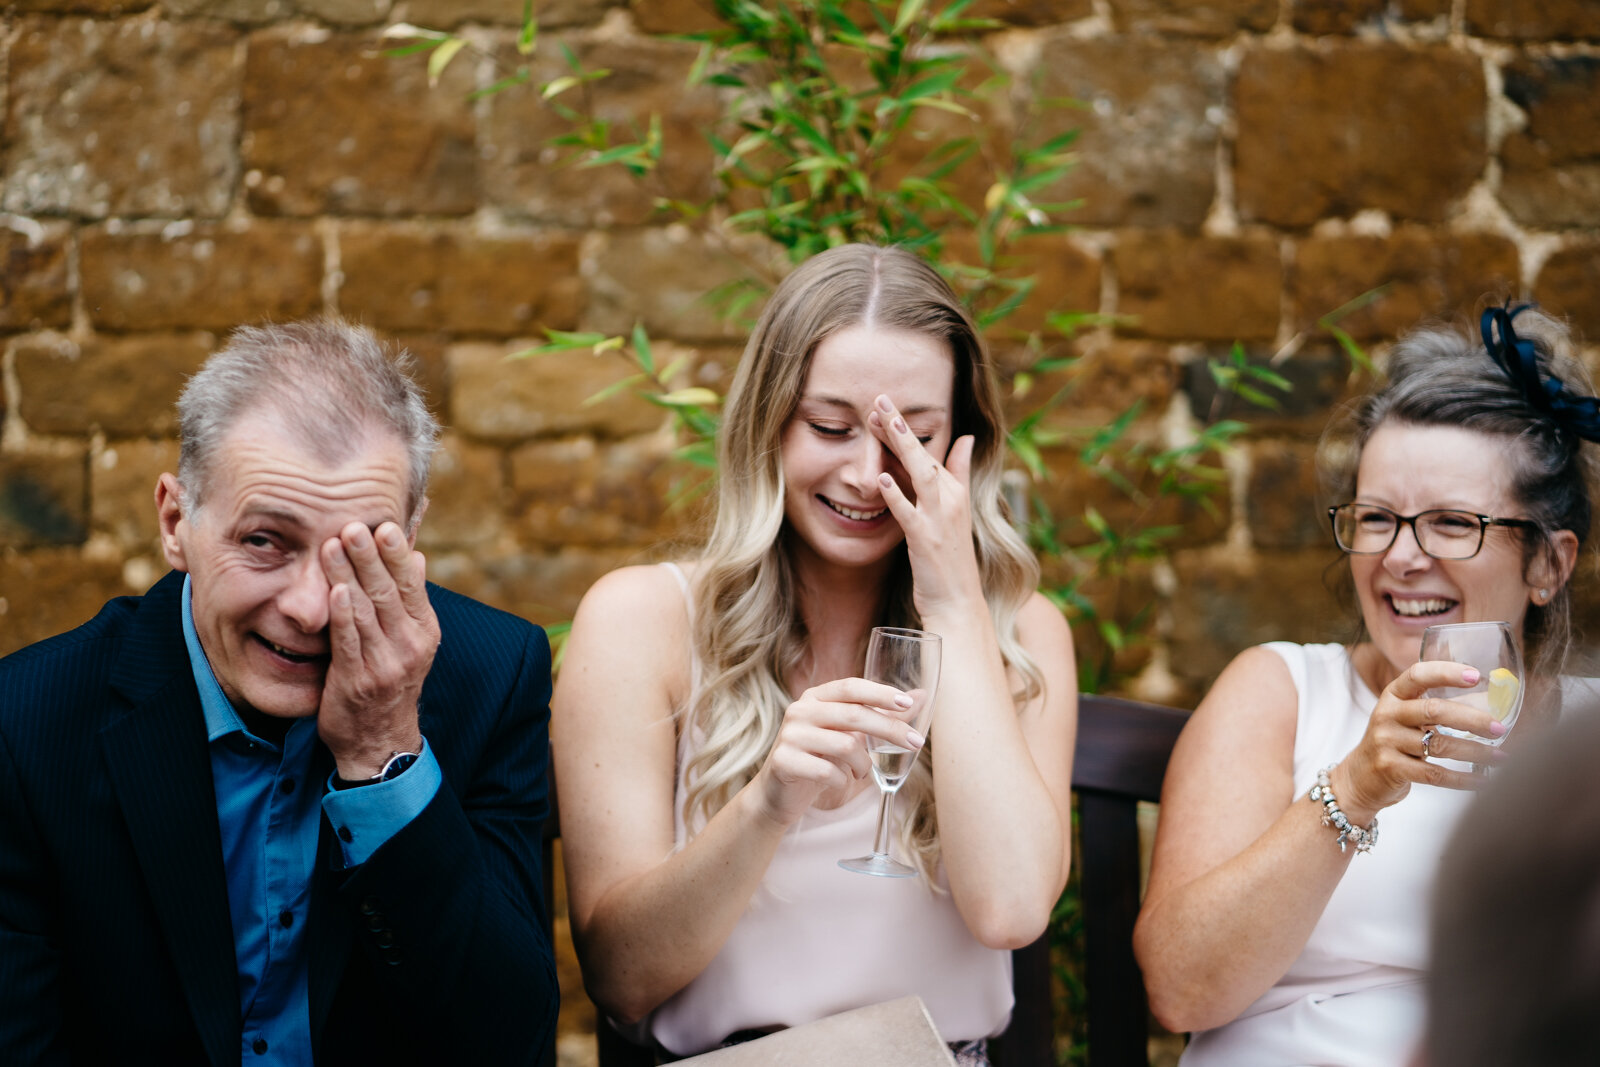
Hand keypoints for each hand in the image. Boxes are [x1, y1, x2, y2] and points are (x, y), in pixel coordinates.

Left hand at [318, 520, 437, 778]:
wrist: (379, 739)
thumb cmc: (389, 681)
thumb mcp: (409, 639)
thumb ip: (408, 598)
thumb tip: (416, 554)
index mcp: (424, 630)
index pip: (412, 584)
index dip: (397, 553)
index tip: (384, 524)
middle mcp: (410, 645)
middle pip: (389, 592)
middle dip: (371, 556)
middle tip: (354, 525)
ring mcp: (386, 663)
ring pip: (367, 611)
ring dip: (349, 575)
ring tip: (333, 545)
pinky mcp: (358, 680)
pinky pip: (350, 642)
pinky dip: (343, 615)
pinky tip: (335, 591)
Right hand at [749, 678, 924, 827]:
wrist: (777, 794)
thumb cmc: (819, 759)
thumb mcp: (850, 735)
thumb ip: (883, 716)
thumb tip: (921, 695)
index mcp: (816, 697)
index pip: (851, 687)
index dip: (880, 693)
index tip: (907, 703)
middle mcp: (800, 710)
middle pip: (854, 715)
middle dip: (890, 730)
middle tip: (915, 744)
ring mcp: (790, 735)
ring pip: (845, 745)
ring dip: (863, 763)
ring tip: (861, 772)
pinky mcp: (783, 761)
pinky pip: (828, 772)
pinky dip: (843, 781)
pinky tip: (840, 782)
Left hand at [867, 394, 982, 617]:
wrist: (958, 604)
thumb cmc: (951, 561)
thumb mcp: (956, 512)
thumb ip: (958, 473)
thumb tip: (967, 438)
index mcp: (955, 492)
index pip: (929, 451)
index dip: (906, 429)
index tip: (884, 405)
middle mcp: (951, 500)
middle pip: (924, 454)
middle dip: (901, 426)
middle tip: (880, 399)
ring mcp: (939, 520)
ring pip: (921, 474)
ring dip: (901, 446)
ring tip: (882, 422)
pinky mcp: (926, 541)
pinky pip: (909, 514)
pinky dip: (896, 495)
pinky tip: (881, 478)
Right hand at [1332, 659, 1505, 820]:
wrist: (1359, 776)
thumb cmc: (1394, 742)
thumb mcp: (1407, 718)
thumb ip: (1440, 709)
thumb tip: (1492, 704)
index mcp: (1393, 695)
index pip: (1418, 675)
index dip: (1447, 672)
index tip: (1477, 676)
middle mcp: (1387, 714)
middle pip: (1434, 710)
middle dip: (1472, 719)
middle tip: (1499, 728)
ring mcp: (1386, 741)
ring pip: (1439, 745)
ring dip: (1476, 752)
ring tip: (1501, 758)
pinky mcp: (1390, 768)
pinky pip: (1434, 774)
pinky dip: (1463, 779)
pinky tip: (1482, 780)